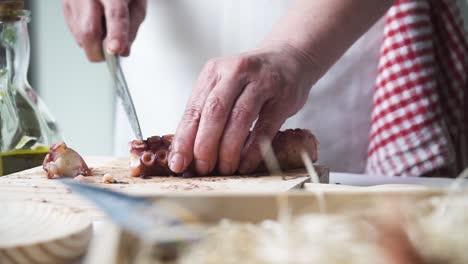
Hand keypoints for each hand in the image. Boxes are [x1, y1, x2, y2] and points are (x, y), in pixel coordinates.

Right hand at [62, 0, 146, 61]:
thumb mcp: (137, 5)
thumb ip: (132, 28)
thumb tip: (123, 51)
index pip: (114, 14)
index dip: (116, 35)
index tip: (116, 49)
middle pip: (88, 30)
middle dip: (101, 51)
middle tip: (112, 52)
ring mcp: (73, 0)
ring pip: (80, 37)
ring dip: (95, 44)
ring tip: (105, 28)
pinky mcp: (65, 7)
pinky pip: (76, 33)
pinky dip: (88, 38)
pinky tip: (95, 24)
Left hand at [169, 45, 316, 174]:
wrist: (290, 58)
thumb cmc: (251, 80)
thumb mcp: (224, 86)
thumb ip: (207, 113)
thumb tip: (188, 153)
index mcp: (213, 72)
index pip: (193, 110)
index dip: (184, 139)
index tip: (178, 163)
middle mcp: (235, 73)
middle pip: (214, 112)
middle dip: (205, 145)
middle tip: (203, 168)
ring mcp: (261, 83)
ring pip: (239, 118)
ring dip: (228, 149)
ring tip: (224, 169)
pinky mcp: (282, 97)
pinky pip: (265, 127)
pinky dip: (253, 150)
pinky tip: (245, 164)